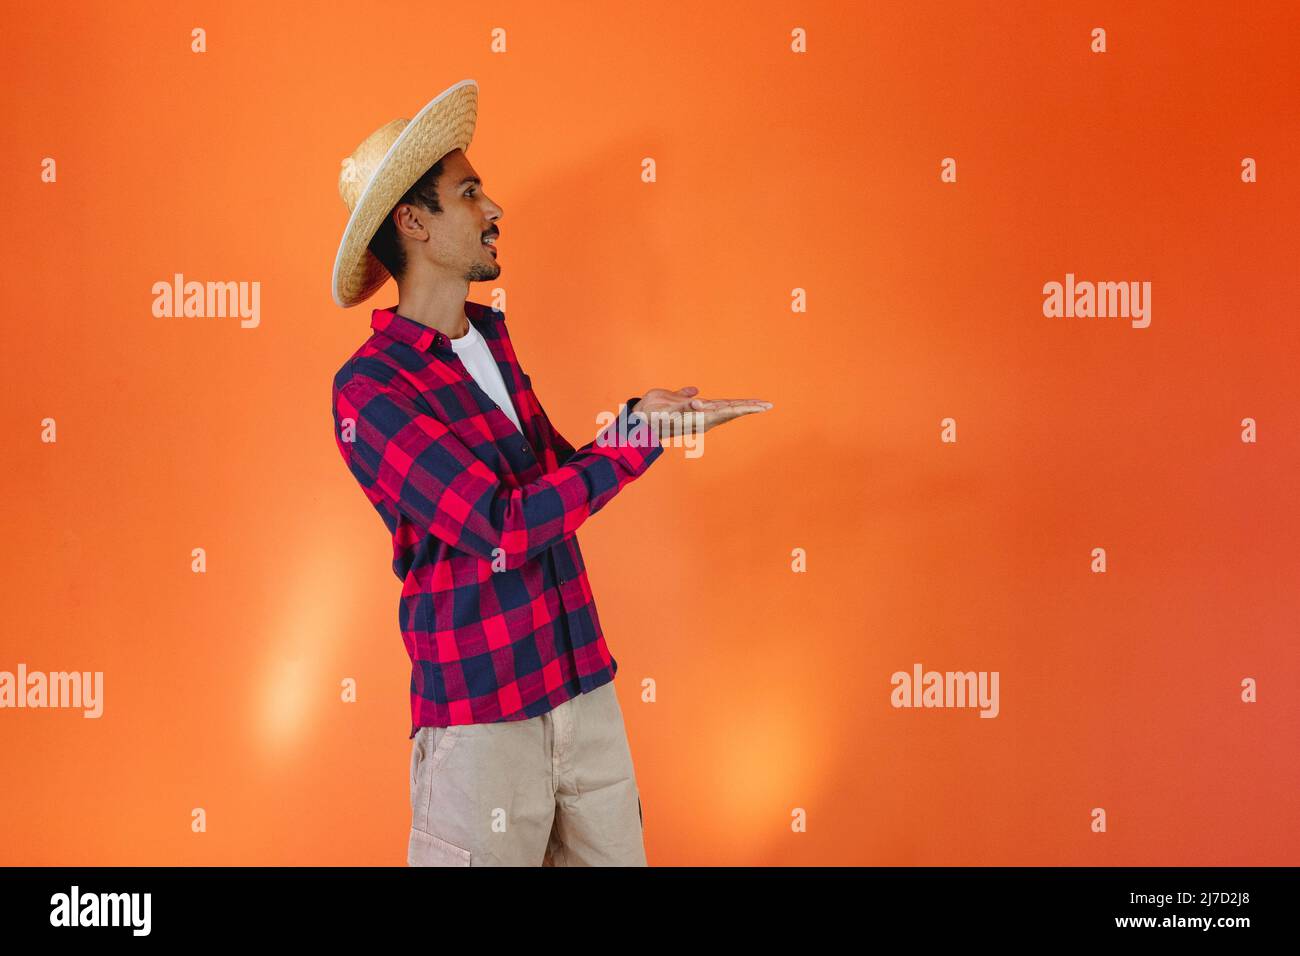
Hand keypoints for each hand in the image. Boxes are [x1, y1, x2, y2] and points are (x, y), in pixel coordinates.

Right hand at [631, 386, 772, 437]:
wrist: (639, 423)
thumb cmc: (651, 414)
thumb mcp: (666, 407)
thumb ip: (683, 404)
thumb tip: (699, 403)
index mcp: (701, 415)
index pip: (730, 409)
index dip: (746, 407)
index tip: (762, 406)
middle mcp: (703, 417)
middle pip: (732, 410)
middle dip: (750, 407)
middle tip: (769, 405)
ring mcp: (699, 416)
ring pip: (725, 410)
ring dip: (741, 407)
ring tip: (757, 405)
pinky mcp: (693, 413)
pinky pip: (715, 408)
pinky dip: (727, 406)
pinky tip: (732, 406)